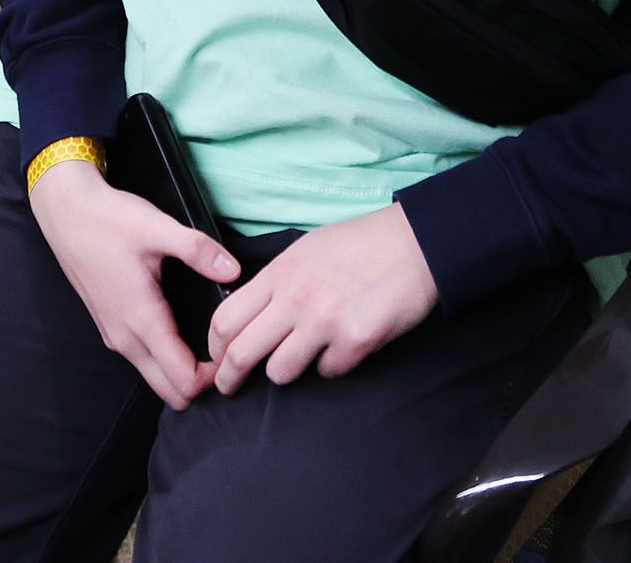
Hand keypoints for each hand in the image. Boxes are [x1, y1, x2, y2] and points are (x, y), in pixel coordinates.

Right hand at [28, 159, 240, 409]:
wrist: (66, 213)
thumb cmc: (108, 220)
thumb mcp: (157, 227)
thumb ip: (198, 250)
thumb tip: (233, 271)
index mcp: (141, 320)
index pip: (183, 382)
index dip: (214, 375)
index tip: (232, 350)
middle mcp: (126, 339)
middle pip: (170, 393)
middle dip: (202, 384)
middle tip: (225, 350)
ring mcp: (115, 335)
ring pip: (156, 378)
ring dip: (183, 372)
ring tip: (208, 340)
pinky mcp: (110, 327)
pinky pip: (143, 361)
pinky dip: (166, 359)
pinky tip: (181, 327)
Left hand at [207, 204, 437, 395]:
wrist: (414, 242)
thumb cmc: (360, 244)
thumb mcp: (306, 250)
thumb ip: (277, 281)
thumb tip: (253, 312)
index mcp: (279, 273)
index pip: (226, 318)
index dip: (215, 347)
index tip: (218, 358)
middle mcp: (295, 298)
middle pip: (242, 353)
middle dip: (230, 378)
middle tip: (229, 388)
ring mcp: (325, 321)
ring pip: (280, 371)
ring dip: (287, 370)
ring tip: (304, 356)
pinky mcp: (355, 340)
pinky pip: (329, 371)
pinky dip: (334, 363)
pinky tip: (346, 344)